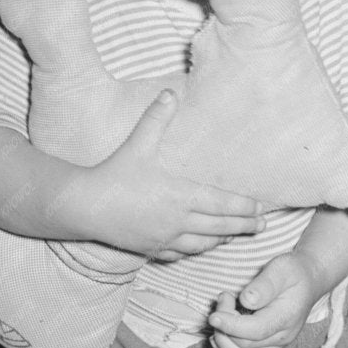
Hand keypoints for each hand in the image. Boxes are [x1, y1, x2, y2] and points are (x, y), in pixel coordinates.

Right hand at [72, 89, 263, 260]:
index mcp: (180, 196)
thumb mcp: (138, 144)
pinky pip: (181, 254)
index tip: (260, 207)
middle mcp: (178, 220)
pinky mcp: (152, 249)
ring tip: (236, 236)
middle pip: (220, 227)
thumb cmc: (114, 175)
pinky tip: (201, 247)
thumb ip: (156, 119)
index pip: (222, 204)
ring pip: (203, 244)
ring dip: (222, 240)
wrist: (85, 207)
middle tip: (261, 226)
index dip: (244, 207)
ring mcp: (165, 238)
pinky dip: (196, 251)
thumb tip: (170, 92)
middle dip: (244, 226)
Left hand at [209, 252, 320, 347]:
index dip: (231, 325)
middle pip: (243, 347)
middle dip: (224, 325)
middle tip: (224, 298)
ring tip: (221, 317)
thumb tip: (246, 300)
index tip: (214, 315)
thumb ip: (264, 284)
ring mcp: (274, 347)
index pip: (255, 331)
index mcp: (286, 318)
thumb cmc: (292, 272)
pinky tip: (222, 332)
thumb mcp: (281, 268)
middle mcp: (281, 338)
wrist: (307, 281)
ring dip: (222, 343)